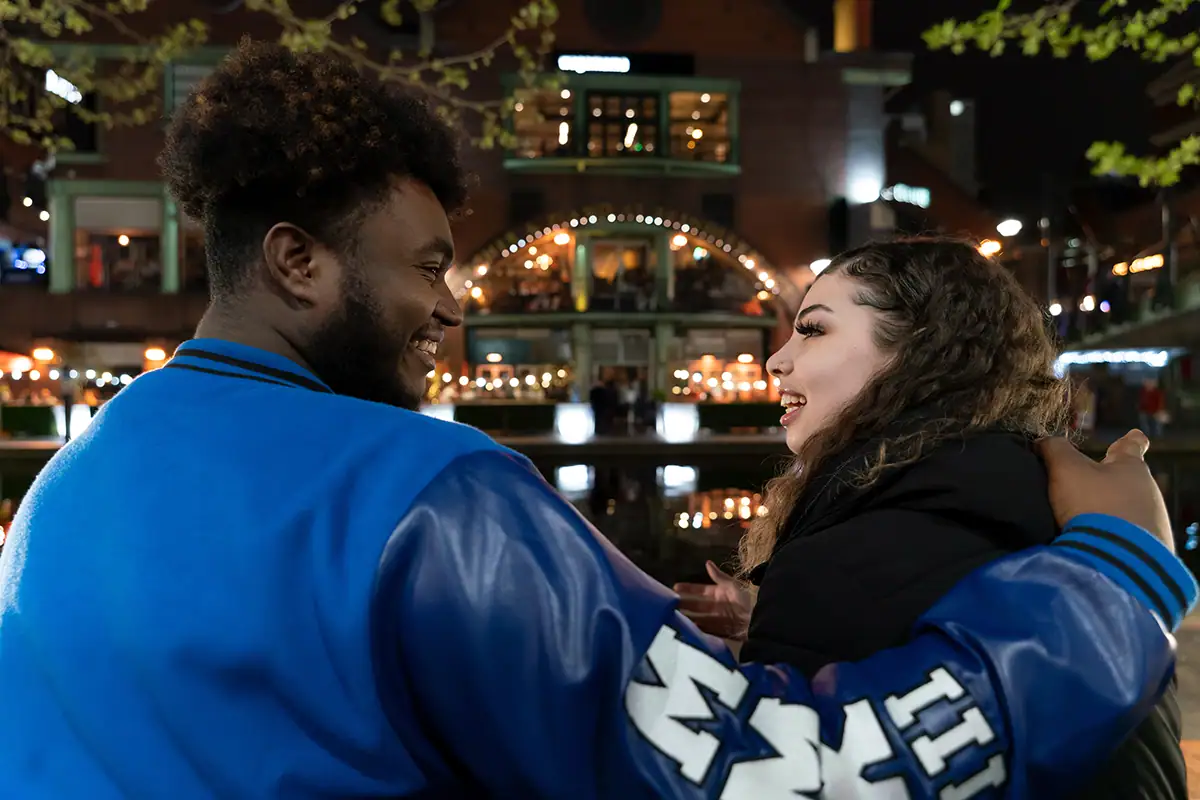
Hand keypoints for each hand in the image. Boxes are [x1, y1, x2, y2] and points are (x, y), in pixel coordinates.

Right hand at [673, 561, 755, 640]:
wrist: (760, 621)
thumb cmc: (747, 601)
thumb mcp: (733, 586)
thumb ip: (719, 577)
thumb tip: (707, 563)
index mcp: (720, 593)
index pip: (701, 590)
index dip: (688, 588)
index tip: (675, 587)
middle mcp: (718, 606)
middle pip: (698, 606)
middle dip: (685, 604)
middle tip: (670, 605)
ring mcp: (719, 620)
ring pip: (700, 618)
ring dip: (689, 618)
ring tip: (676, 618)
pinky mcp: (722, 632)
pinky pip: (707, 631)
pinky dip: (698, 630)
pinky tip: (688, 630)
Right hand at [1037, 430, 1173, 550]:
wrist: (1119, 560)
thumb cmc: (1094, 504)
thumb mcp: (1066, 469)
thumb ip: (1055, 449)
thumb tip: (1044, 441)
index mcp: (1131, 468)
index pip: (1131, 446)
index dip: (1130, 440)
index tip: (1136, 435)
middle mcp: (1148, 493)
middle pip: (1128, 482)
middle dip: (1110, 483)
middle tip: (1090, 487)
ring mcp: (1153, 523)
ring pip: (1129, 511)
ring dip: (1111, 513)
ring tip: (1087, 522)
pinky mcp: (1150, 551)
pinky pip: (1129, 538)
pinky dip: (1114, 537)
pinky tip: (1097, 543)